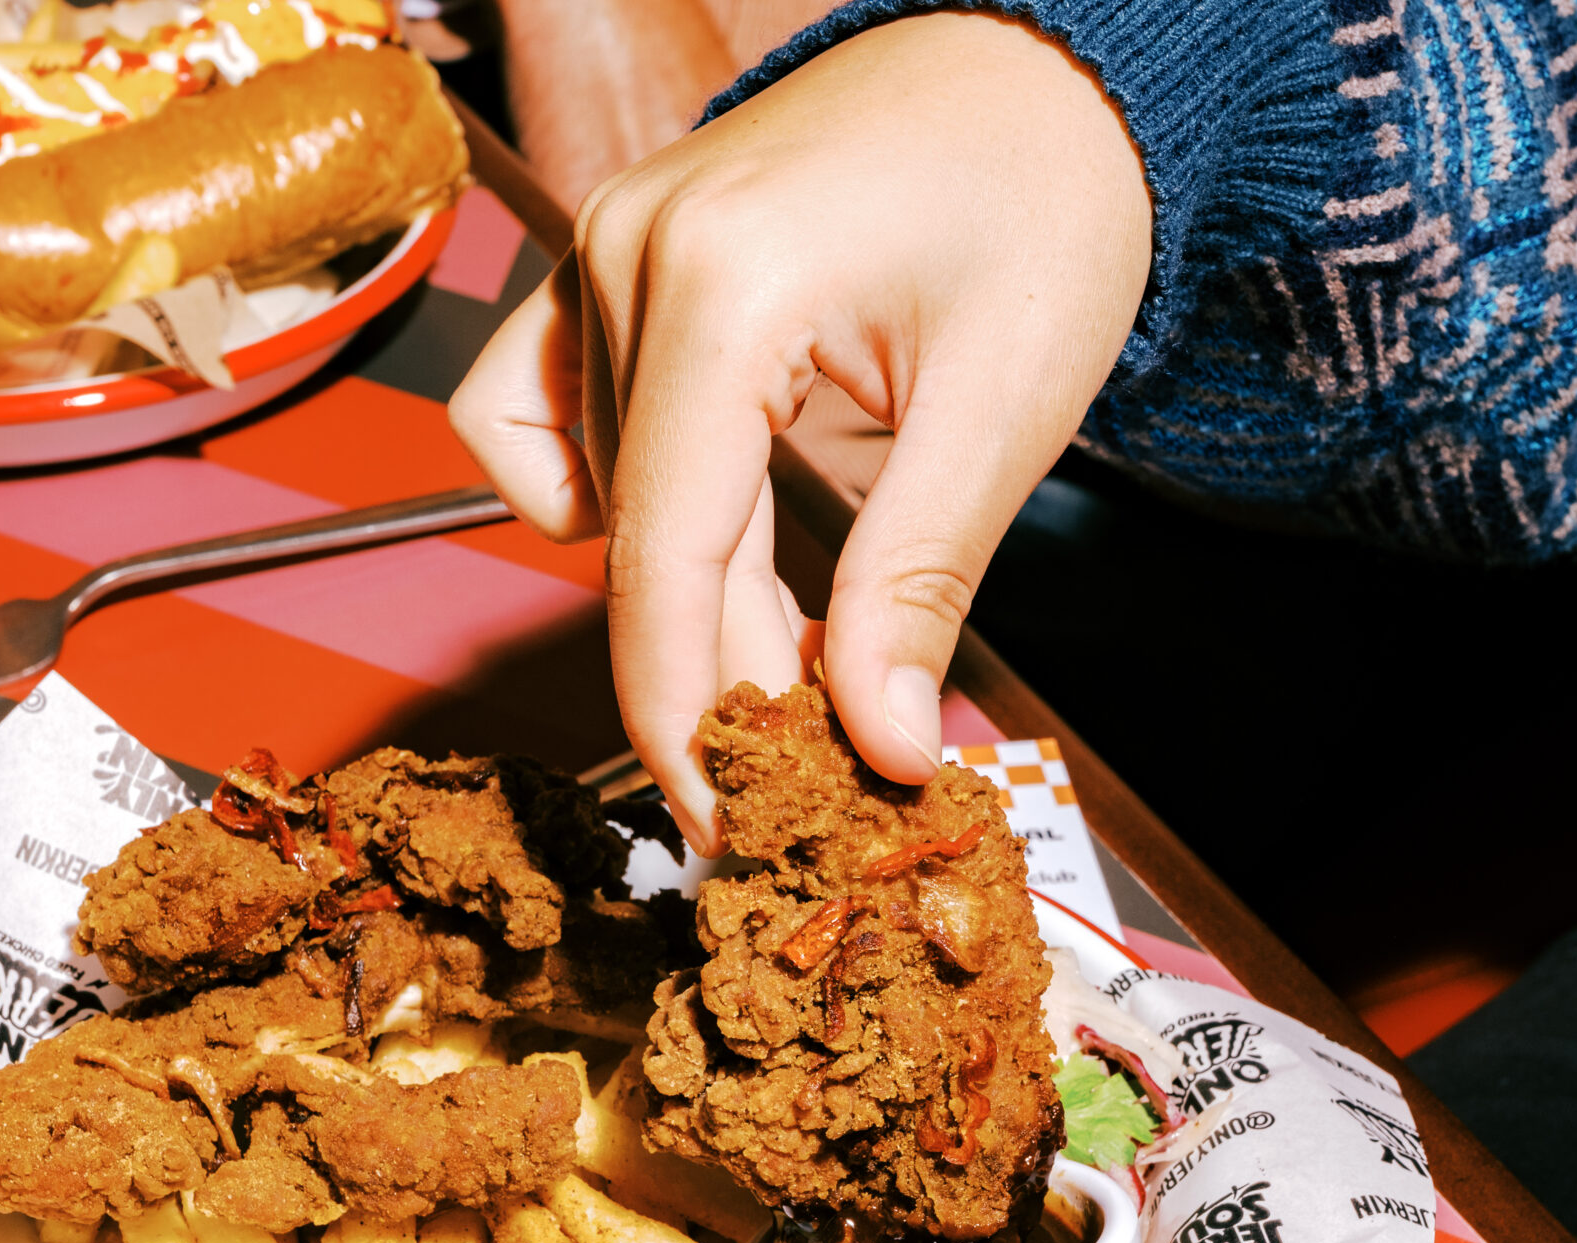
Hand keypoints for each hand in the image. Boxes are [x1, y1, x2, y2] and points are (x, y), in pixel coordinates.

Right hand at [449, 11, 1149, 851]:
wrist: (1037, 64)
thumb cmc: (1042, 201)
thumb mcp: (1003, 408)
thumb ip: (919, 583)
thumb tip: (879, 747)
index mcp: (723, 285)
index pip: (665, 556)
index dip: (688, 718)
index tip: (727, 831)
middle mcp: (627, 256)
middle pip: (638, 541)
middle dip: (722, 670)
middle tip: (816, 766)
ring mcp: (603, 247)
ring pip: (596, 495)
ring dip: (686, 590)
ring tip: (798, 638)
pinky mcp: (608, 257)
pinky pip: (534, 405)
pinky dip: (600, 494)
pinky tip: (695, 522)